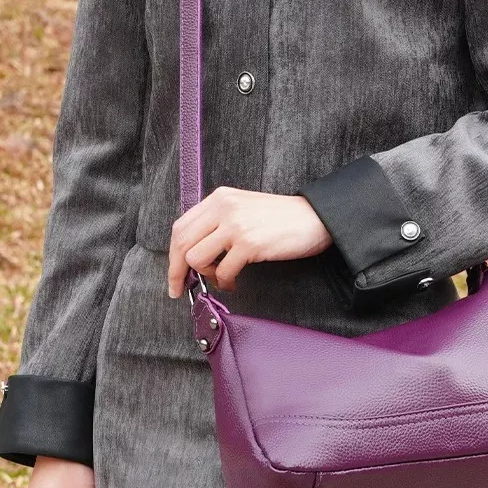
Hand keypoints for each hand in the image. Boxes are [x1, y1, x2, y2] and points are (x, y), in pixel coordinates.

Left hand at [168, 186, 332, 295]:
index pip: (181, 227)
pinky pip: (223, 271)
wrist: (315, 218)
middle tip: (180, 288)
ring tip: (221, 278)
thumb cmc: (281, 218)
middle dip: (177, 271)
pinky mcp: (249, 244)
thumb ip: (218, 221)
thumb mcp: (244, 208)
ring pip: (197, 258)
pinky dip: (225, 283)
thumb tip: (194, 251)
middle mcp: (224, 208)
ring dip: (206, 275)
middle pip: (182, 243)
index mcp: (219, 198)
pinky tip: (234, 283)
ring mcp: (236, 225)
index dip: (173, 254)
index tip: (175, 273)